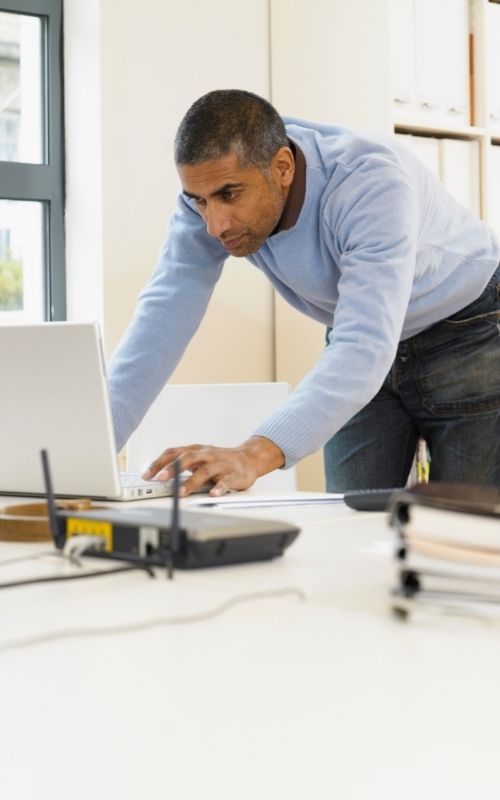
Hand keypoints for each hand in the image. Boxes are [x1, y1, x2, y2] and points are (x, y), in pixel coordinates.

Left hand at [142, 436, 284, 496]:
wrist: (249, 458)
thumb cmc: (219, 460)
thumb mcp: (199, 458)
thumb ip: (181, 464)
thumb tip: (157, 475)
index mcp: (195, 450)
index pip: (173, 452)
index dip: (159, 463)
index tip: (147, 475)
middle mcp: (206, 455)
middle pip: (188, 458)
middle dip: (173, 468)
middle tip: (161, 479)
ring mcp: (220, 464)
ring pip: (205, 471)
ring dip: (192, 481)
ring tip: (181, 492)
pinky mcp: (233, 474)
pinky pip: (226, 481)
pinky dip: (219, 488)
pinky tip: (213, 494)